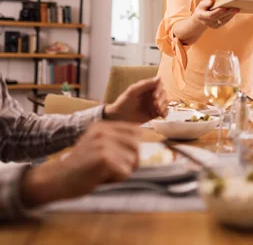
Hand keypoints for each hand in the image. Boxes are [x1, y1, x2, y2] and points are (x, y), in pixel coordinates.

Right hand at [20, 122, 141, 206]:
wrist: (56, 179)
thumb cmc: (80, 167)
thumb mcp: (97, 146)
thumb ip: (116, 141)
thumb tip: (143, 139)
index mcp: (103, 126)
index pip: (135, 131)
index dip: (134, 147)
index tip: (124, 157)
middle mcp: (104, 132)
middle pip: (137, 147)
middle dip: (131, 162)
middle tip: (114, 170)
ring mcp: (104, 144)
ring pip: (133, 161)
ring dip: (122, 172)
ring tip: (103, 173)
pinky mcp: (104, 159)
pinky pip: (125, 172)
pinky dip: (116, 179)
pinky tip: (101, 178)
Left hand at [104, 77, 167, 123]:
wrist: (118, 117)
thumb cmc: (123, 102)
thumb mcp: (132, 91)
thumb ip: (145, 84)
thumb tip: (159, 78)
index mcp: (147, 88)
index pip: (159, 85)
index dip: (159, 90)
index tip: (155, 96)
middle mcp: (152, 95)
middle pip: (164, 94)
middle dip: (162, 99)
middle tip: (156, 105)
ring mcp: (154, 104)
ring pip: (166, 102)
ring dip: (164, 106)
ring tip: (157, 111)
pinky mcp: (155, 113)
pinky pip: (164, 111)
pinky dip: (165, 113)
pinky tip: (162, 116)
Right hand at [193, 0, 238, 28]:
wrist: (200, 19)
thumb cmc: (202, 9)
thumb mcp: (202, 4)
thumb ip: (206, 2)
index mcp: (201, 16)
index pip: (210, 15)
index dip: (217, 12)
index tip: (224, 8)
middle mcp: (207, 22)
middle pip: (219, 17)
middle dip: (227, 12)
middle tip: (235, 8)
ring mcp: (212, 25)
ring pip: (223, 20)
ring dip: (230, 15)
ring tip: (237, 9)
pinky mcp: (217, 26)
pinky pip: (224, 22)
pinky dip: (229, 17)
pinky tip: (234, 12)